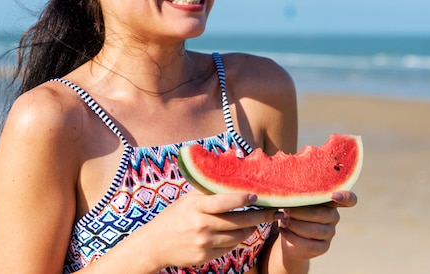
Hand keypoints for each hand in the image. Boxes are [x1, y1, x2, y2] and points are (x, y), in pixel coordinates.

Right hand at [140, 190, 280, 268]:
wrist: (154, 245)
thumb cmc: (174, 217)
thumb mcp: (187, 200)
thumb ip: (207, 190)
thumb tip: (228, 173)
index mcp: (197, 207)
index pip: (225, 202)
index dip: (243, 199)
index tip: (258, 196)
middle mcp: (202, 225)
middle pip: (239, 222)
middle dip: (260, 217)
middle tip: (274, 212)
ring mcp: (204, 243)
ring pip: (238, 236)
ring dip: (250, 229)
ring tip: (258, 221)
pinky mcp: (206, 256)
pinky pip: (229, 247)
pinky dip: (236, 239)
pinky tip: (239, 232)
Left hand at [277, 191, 357, 260]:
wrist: (289, 235)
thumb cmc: (293, 211)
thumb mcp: (296, 200)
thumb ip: (300, 194)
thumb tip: (290, 190)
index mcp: (330, 201)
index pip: (349, 199)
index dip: (345, 197)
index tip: (333, 195)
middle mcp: (334, 216)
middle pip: (321, 214)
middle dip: (299, 212)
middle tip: (286, 209)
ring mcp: (330, 232)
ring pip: (314, 230)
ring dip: (294, 224)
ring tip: (283, 219)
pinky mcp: (323, 247)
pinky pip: (308, 244)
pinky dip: (292, 236)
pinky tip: (283, 230)